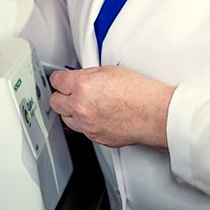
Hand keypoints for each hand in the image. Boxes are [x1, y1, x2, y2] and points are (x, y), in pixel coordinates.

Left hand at [49, 66, 174, 148]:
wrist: (154, 114)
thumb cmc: (139, 92)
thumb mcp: (109, 71)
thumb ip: (88, 75)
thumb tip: (78, 78)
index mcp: (82, 86)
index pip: (56, 81)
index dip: (59, 79)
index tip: (61, 79)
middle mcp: (81, 107)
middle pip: (55, 102)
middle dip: (62, 95)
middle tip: (70, 91)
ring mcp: (87, 125)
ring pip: (66, 118)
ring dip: (71, 111)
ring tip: (86, 104)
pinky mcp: (95, 137)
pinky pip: (82, 130)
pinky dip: (86, 123)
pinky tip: (98, 115)